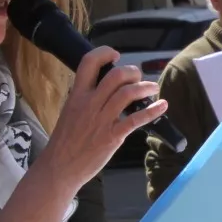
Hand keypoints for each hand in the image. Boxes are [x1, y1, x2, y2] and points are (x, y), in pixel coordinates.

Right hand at [41, 46, 166, 189]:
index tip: (115, 55)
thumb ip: (86, 99)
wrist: (59, 168)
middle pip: (115, 76)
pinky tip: (162, 106)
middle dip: (132, 72)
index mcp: (76, 95)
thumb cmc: (65, 141)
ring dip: (145, 87)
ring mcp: (101, 120)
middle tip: (138, 77)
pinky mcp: (112, 136)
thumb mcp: (70, 112)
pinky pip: (136, 119)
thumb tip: (105, 89)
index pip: (88, 63)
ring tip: (152, 88)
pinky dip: (153, 111)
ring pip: (127, 94)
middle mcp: (89, 104)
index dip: (104, 53)